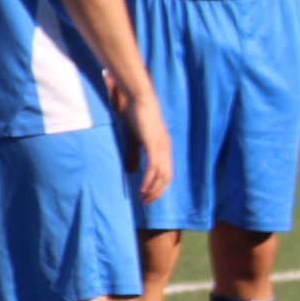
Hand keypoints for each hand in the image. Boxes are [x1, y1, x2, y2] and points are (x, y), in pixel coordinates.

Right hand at [109, 83, 172, 202]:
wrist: (138, 99)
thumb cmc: (135, 116)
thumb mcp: (133, 139)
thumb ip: (133, 155)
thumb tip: (133, 172)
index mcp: (163, 147)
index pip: (166, 172)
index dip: (159, 186)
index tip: (148, 196)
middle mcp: (166, 149)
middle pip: (166, 177)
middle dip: (157, 191)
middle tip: (145, 202)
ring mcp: (161, 147)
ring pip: (161, 175)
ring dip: (153, 189)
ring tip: (143, 198)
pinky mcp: (154, 145)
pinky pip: (153, 168)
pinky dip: (148, 180)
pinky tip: (142, 189)